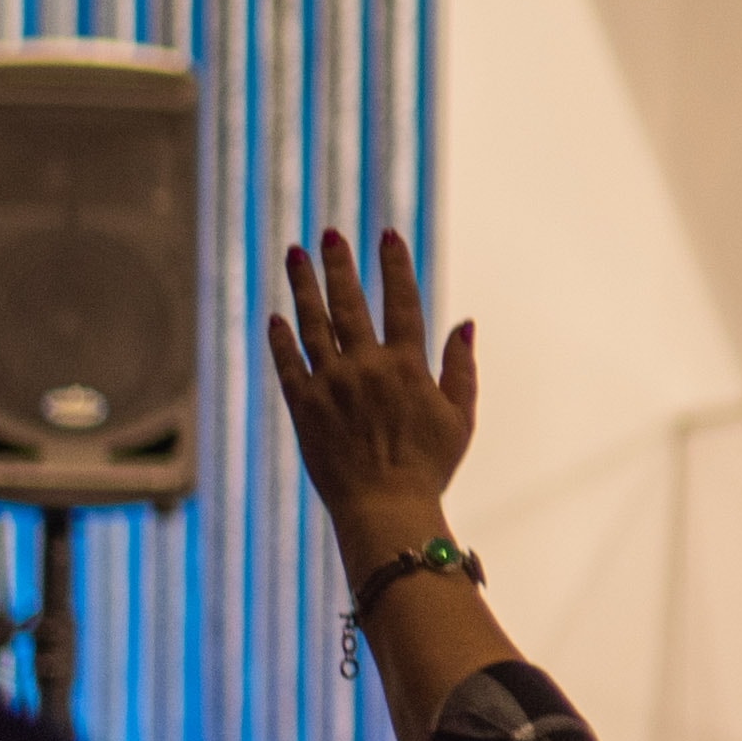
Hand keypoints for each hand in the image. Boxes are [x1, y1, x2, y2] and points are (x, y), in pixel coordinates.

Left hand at [262, 229, 480, 567]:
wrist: (384, 507)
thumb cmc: (429, 467)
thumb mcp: (460, 417)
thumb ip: (461, 368)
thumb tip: (465, 323)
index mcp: (407, 366)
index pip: (402, 302)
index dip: (395, 265)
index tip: (387, 233)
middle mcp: (366, 367)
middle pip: (350, 303)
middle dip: (340, 264)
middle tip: (329, 234)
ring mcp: (331, 384)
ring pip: (313, 323)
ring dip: (303, 286)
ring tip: (295, 255)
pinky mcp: (303, 407)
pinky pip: (288, 363)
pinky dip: (281, 338)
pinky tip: (276, 315)